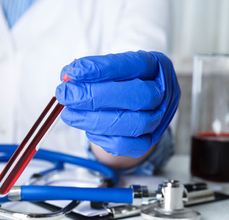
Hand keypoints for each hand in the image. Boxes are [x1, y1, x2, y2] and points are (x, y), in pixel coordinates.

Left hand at [55, 51, 180, 157]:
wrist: (139, 105)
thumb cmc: (123, 81)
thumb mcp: (111, 68)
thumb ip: (92, 71)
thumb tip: (67, 76)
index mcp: (156, 66)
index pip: (131, 65)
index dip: (100, 69)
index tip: (72, 72)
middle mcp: (163, 92)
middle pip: (134, 96)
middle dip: (94, 96)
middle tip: (65, 94)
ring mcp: (159, 119)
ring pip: (131, 123)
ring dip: (93, 120)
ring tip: (69, 114)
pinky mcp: (149, 141)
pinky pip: (128, 145)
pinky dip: (104, 138)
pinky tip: (87, 129)